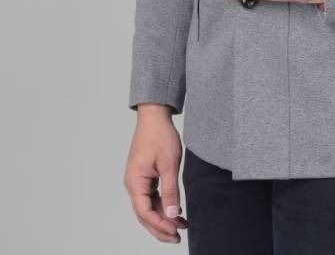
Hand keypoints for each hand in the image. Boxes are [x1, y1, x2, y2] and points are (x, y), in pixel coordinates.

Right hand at [124, 106, 187, 242]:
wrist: (155, 116)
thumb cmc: (160, 136)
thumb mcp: (169, 164)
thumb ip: (170, 191)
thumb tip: (173, 213)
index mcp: (135, 182)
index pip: (144, 212)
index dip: (160, 224)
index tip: (175, 231)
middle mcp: (133, 184)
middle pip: (144, 214)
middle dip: (160, 228)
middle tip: (177, 238)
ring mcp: (138, 180)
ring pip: (148, 207)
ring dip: (163, 218)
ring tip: (180, 227)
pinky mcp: (144, 176)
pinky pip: (151, 197)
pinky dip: (163, 205)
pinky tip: (176, 211)